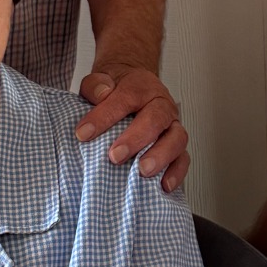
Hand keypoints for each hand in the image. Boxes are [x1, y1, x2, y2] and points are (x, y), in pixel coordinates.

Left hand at [77, 65, 188, 190]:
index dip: (104, 116)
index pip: (125, 98)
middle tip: (115, 156)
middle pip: (155, 118)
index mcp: (140, 86)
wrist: (133, 84)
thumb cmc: (114, 89)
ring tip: (143, 171)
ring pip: (176, 138)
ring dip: (161, 156)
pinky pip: (183, 158)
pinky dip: (177, 172)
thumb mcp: (100, 80)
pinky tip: (163, 185)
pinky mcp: (177, 143)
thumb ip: (96, 85)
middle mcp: (161, 104)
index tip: (83, 134)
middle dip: (135, 139)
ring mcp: (172, 124)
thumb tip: (101, 94)